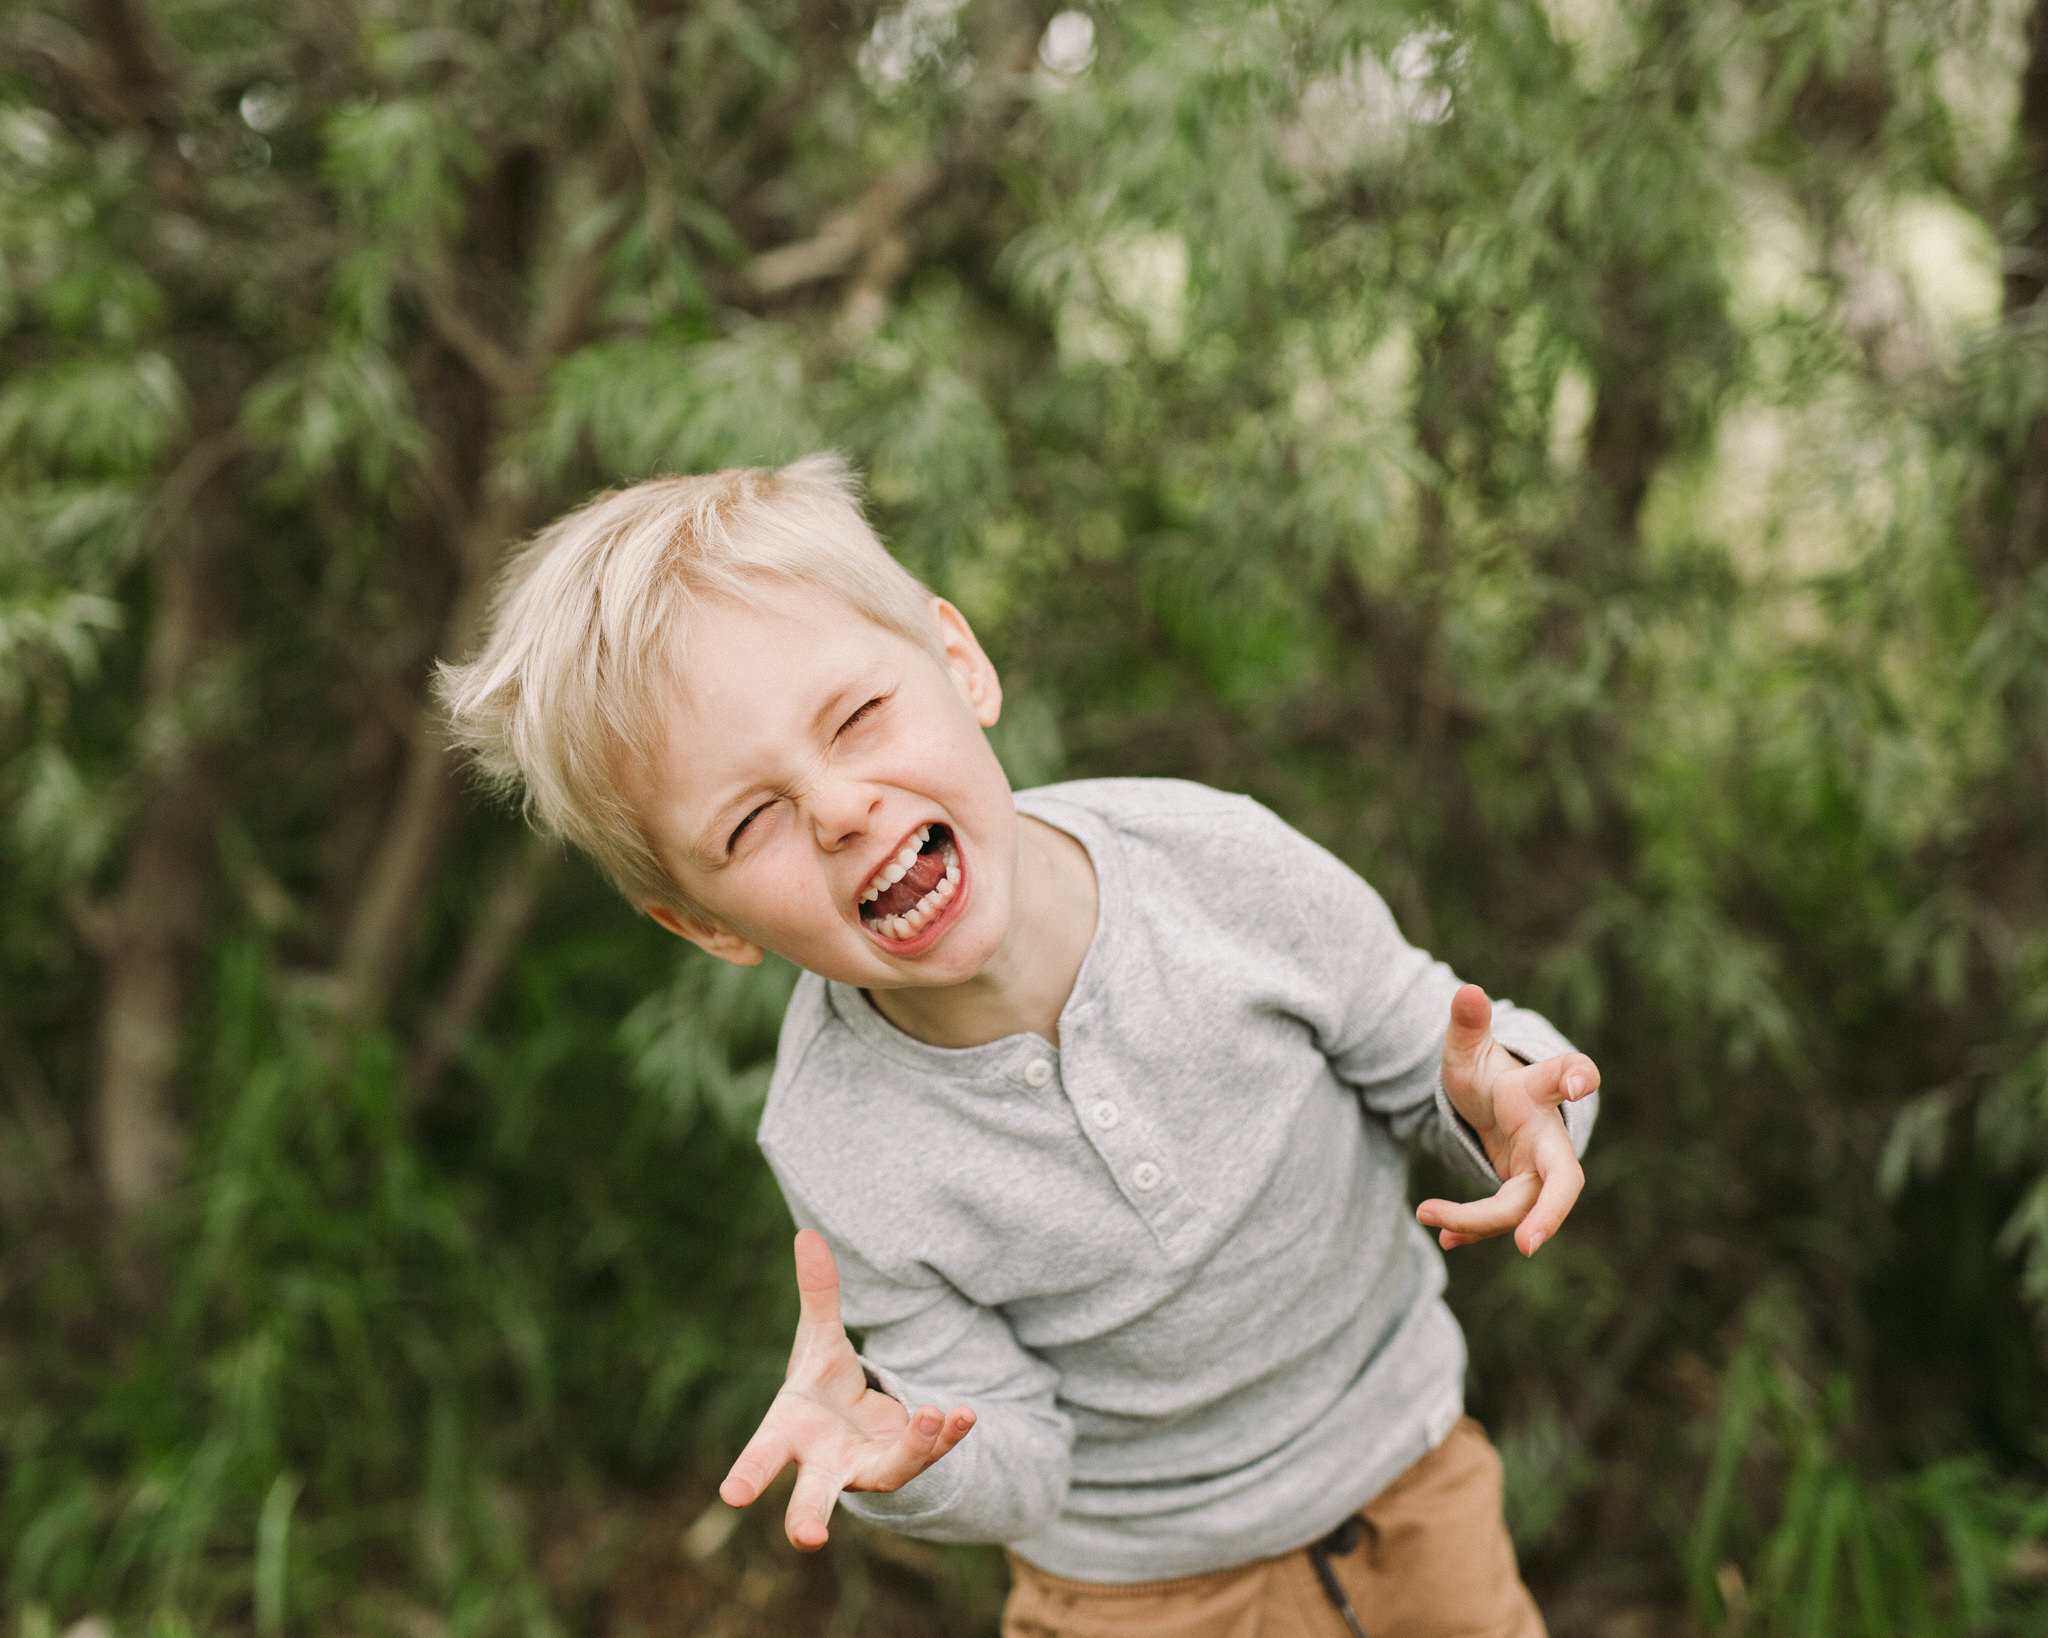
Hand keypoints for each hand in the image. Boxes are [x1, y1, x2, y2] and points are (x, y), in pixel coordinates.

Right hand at [719, 1230, 975, 1550]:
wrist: (857, 1419)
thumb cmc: (822, 1385)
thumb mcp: (820, 1338)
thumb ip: (817, 1293)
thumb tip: (808, 1235)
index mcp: (791, 1431)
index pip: (763, 1454)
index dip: (748, 1474)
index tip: (730, 1496)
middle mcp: (824, 1462)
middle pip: (811, 1497)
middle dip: (807, 1519)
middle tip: (808, 1540)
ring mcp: (865, 1470)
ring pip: (887, 1475)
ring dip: (911, 1451)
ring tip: (933, 1414)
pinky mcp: (903, 1465)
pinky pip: (928, 1455)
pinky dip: (947, 1436)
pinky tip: (966, 1413)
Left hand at [1417, 984, 1599, 1256]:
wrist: (1489, 1097)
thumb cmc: (1484, 1069)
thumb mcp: (1466, 1048)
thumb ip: (1468, 1024)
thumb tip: (1467, 991)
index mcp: (1537, 1089)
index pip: (1569, 1074)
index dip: (1577, 1076)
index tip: (1578, 1081)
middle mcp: (1546, 1134)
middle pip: (1564, 1178)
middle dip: (1550, 1212)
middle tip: (1528, 1244)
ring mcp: (1535, 1167)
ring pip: (1520, 1206)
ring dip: (1478, 1220)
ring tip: (1427, 1214)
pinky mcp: (1518, 1190)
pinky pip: (1500, 1217)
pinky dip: (1471, 1228)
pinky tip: (1444, 1237)